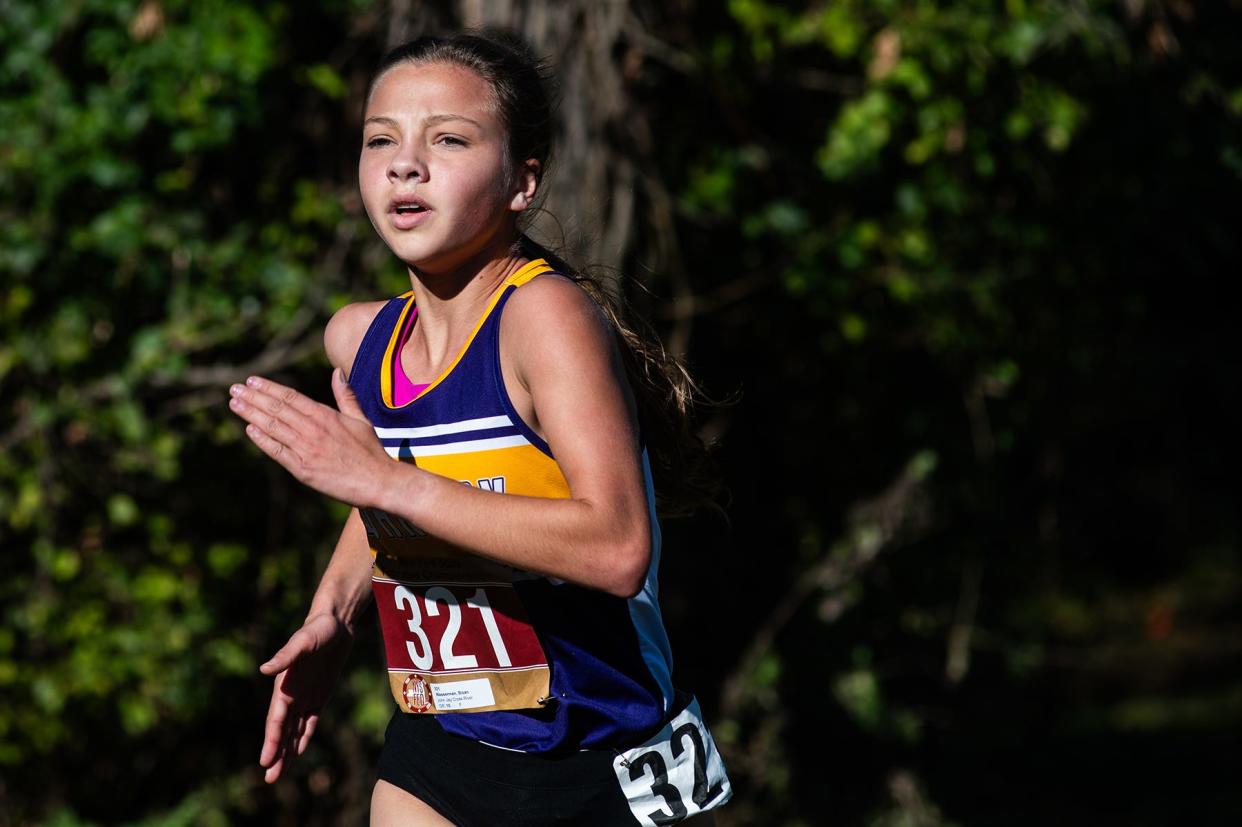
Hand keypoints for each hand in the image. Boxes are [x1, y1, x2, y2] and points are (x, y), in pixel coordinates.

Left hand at [228, 369, 389, 506]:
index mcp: (326, 415)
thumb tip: (337, 372)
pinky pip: (277, 452)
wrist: (379, 481)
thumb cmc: (371, 451)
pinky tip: (250, 430)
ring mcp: (307, 449)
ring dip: (251, 414)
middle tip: (234, 389)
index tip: (252, 381)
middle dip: (253, 397)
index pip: (291, 396)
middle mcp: (313, 429)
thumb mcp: (360, 419)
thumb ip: (345, 396)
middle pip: (277, 408)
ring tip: (235, 404)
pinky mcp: (303, 469)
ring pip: (273, 427)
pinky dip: (262, 440)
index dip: (269, 388)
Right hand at [258, 612, 354, 783]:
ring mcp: (304, 696)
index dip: (271, 741)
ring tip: (280, 773)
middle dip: (276, 754)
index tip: (266, 762)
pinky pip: (310, 721)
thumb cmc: (317, 629)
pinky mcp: (319, 695)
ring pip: (294, 730)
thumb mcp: (303, 641)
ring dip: (287, 750)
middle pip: (282, 731)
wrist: (335, 622)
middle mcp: (291, 695)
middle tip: (270, 779)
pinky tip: (298, 752)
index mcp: (283, 686)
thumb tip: (264, 669)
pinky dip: (303, 737)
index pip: (275, 720)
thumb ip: (286, 656)